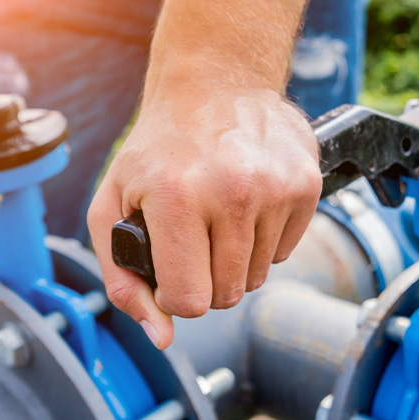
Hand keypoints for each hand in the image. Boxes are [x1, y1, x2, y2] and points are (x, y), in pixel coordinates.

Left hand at [88, 87, 321, 348]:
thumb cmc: (158, 149)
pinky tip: (245, 205)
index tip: (171, 268)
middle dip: (204, 280)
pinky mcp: (306, 185)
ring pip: (257, 277)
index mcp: (177, 197)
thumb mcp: (112, 205)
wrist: (215, 83)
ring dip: (234, 260)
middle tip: (193, 240)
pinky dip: (263, 240)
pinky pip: (285, 253)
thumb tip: (162, 336)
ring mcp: (275, 188)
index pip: (190, 300)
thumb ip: (123, 279)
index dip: (176, 294)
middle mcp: (232, 192)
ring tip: (217, 217)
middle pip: (227, 295)